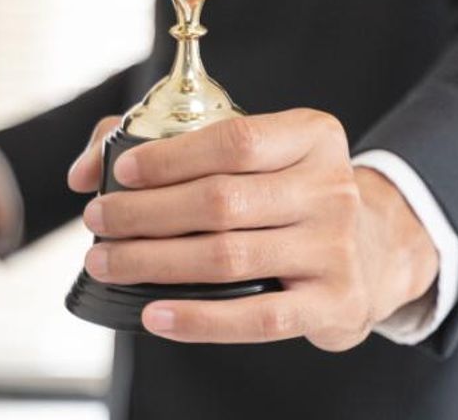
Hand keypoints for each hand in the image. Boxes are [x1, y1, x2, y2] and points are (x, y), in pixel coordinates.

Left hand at [69, 111, 438, 349]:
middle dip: (145, 214)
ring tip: (106, 261)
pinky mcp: (333, 303)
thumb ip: (162, 144)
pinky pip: (257, 319)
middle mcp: (330, 188)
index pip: (234, 141)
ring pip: (228, 258)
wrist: (372, 250)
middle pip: (221, 202)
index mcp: (311, 136)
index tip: (122, 173)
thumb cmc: (286, 193)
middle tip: (98, 220)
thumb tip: (85, 169)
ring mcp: (335, 248)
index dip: (171, 158)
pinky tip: (155, 314)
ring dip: (154, 262)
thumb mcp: (252, 152)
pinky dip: (199, 321)